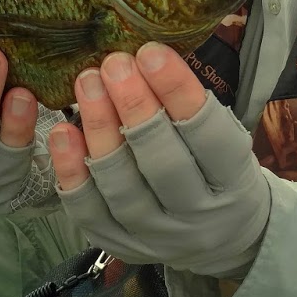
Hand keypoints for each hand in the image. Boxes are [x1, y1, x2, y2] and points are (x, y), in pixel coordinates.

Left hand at [48, 44, 270, 276]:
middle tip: (114, 63)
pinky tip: (62, 132)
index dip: (179, 92)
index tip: (151, 52)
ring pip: (123, 187)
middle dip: (136, 107)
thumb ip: (193, 106)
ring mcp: (156, 236)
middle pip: (164, 163)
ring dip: (100, 130)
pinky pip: (89, 211)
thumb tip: (148, 53)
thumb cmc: (218, 170)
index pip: (209, 136)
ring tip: (86, 84)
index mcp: (234, 183)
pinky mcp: (119, 244)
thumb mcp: (227, 138)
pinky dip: (72, 171)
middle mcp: (197, 217)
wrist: (221, 237)